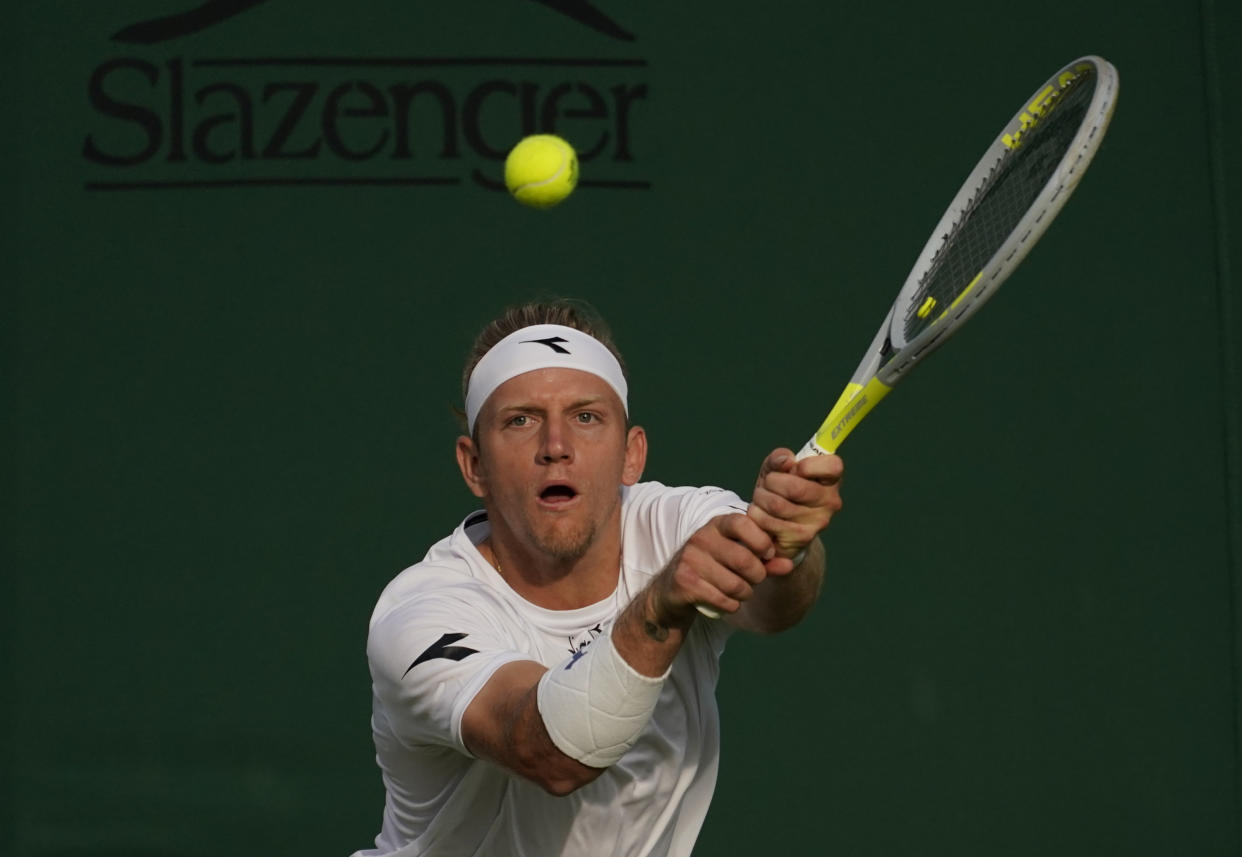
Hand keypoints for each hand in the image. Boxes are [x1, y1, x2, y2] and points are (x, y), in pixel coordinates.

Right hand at [651, 513, 781, 619]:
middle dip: (757, 576)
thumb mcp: (739, 560)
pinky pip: (722, 600)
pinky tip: (726, 602)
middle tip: (755, 580)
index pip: (743, 522)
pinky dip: (731, 606)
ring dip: (745, 594)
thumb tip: (789, 565)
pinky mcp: (684, 581)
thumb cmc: (714, 570)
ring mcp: (690, 559)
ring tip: (740, 592)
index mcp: (717, 525)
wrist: (673, 591)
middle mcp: (701, 538)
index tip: (768, 554)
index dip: (761, 540)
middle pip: (745, 560)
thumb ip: (765, 560)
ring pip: (735, 584)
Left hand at [747, 448, 842, 560]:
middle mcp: (831, 501)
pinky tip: (762, 515)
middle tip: (767, 483)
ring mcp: (818, 522)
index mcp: (830, 479)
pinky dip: (757, 515)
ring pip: (777, 505)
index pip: (833, 466)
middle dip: (771, 482)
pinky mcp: (802, 538)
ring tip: (762, 499)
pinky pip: (769, 522)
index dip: (808, 465)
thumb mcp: (777, 470)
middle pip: (795, 488)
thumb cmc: (779, 491)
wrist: (779, 527)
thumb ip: (780, 458)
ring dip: (760, 498)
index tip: (794, 468)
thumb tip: (786, 460)